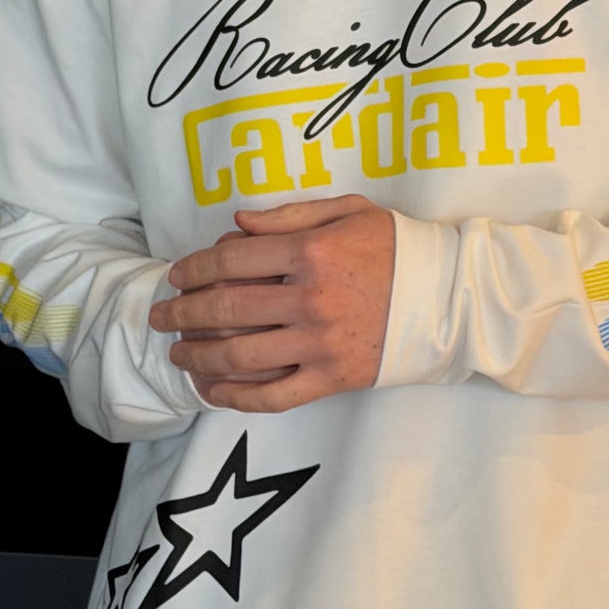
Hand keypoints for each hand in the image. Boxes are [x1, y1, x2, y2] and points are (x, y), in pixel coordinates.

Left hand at [149, 194, 394, 413]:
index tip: (176, 276)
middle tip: (160, 316)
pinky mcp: (332, 378)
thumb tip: (238, 223)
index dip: (194, 268)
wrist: (448, 297)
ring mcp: (320, 343)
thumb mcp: (348, 211)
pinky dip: (235, 396)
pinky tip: (213, 389)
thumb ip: (290, 216)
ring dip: (198, 354)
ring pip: (240, 354)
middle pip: (226, 307)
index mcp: (311, 252)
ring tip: (178, 352)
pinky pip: (273, 395)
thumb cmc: (396, 248)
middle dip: (182, 312)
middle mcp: (310, 299)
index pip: (231, 260)